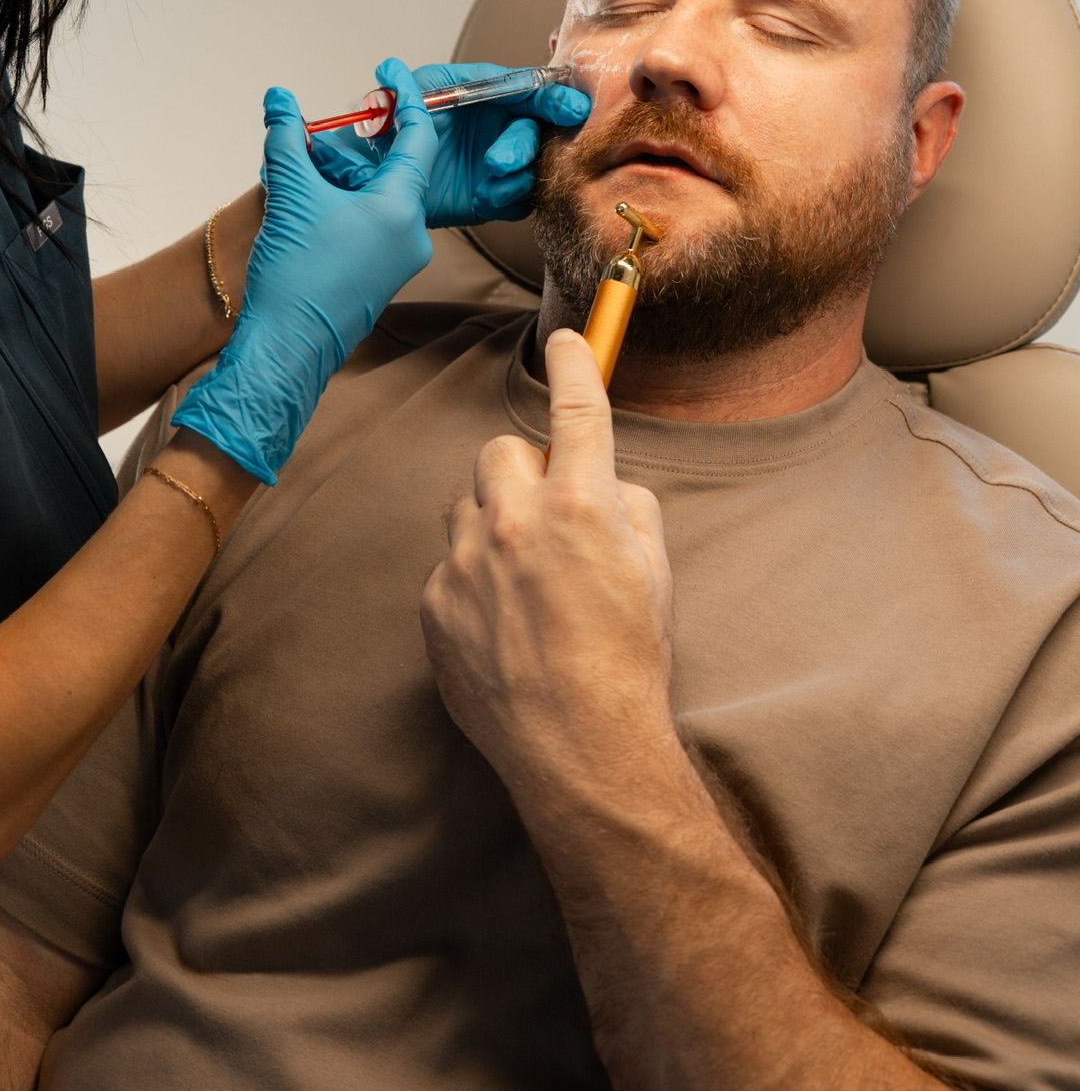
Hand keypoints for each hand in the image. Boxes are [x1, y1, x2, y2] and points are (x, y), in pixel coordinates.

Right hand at [173, 63, 436, 483]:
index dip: (405, 100)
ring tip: (311, 168)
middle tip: (332, 128)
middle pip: (398, 171)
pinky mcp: (380, 281)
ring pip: (383, 201)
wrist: (286, 348)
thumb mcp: (290, 195)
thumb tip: (279, 99)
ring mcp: (399, 262)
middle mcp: (411, 236)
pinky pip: (374, 228)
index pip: (417, 139)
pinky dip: (351, 207)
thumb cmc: (295, 276)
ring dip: (352, 179)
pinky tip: (315, 206)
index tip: (391, 72)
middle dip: (365, 145)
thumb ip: (287, 139)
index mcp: (400, 209)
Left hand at [307, 59, 588, 227]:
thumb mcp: (396, 104)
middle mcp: (496, 127)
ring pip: (533, 167)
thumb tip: (387, 68)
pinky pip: (520, 200)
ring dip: (516, 175)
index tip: (571, 108)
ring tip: (487, 181)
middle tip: (498, 161)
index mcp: (483, 96)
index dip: (552, 98)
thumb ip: (402, 87)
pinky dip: (508, 198)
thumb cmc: (392, 132)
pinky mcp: (493, 197)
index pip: (527, 91)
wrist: (383, 184)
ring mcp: (497, 164)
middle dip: (522, 145)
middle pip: (534, 131)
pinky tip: (485, 197)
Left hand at [420, 328, 672, 807]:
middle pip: (503, 450)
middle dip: (528, 470)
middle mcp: (517, 522)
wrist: (582, 750)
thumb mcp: (656, 574)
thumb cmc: (629, 663)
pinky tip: (504, 623)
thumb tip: (603, 483)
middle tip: (550, 514)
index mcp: (583, 507)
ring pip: (469, 504)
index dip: (576, 362)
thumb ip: (627, 509)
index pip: (577, 408)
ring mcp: (468, 563)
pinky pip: (450, 564)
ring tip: (527, 582)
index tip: (569, 340)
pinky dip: (473, 578)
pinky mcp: (435, 603)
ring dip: (495, 523)